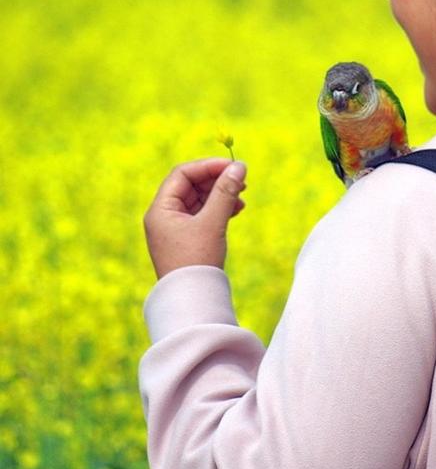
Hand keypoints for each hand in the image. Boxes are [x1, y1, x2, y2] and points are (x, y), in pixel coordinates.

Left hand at [143, 157, 247, 279]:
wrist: (193, 302)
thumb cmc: (197, 261)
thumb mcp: (212, 222)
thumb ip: (225, 192)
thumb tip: (239, 166)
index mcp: (161, 209)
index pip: (182, 175)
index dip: (208, 167)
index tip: (232, 166)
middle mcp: (164, 216)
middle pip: (191, 185)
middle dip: (217, 180)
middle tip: (241, 180)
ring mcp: (176, 228)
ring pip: (199, 200)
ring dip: (221, 195)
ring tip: (242, 197)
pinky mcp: (188, 239)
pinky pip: (203, 214)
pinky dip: (219, 209)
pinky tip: (237, 209)